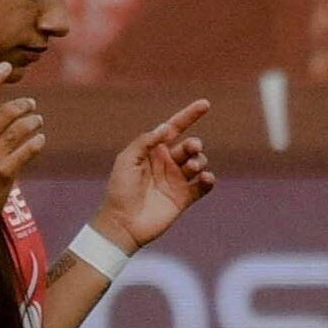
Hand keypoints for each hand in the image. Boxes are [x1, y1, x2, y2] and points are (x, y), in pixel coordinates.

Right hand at [0, 61, 45, 231]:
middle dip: (24, 104)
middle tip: (31, 105)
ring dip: (34, 120)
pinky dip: (38, 141)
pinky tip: (40, 140)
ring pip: (22, 128)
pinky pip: (29, 150)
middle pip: (7, 111)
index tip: (5, 66)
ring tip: (37, 121)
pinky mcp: (6, 174)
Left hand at [92, 99, 214, 252]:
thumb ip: (145, 142)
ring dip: (199, 161)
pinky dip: (208, 180)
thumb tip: (166, 127)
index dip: (189, 115)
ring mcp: (176, 181)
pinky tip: (205, 178)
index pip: (174, 128)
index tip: (205, 104)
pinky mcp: (183, 198)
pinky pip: (203, 186)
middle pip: (190, 146)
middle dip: (194, 144)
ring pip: (199, 163)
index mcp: (152, 151)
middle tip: (192, 148)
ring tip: (192, 167)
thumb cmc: (119, 190)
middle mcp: (166, 163)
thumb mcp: (127, 160)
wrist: (122, 223)